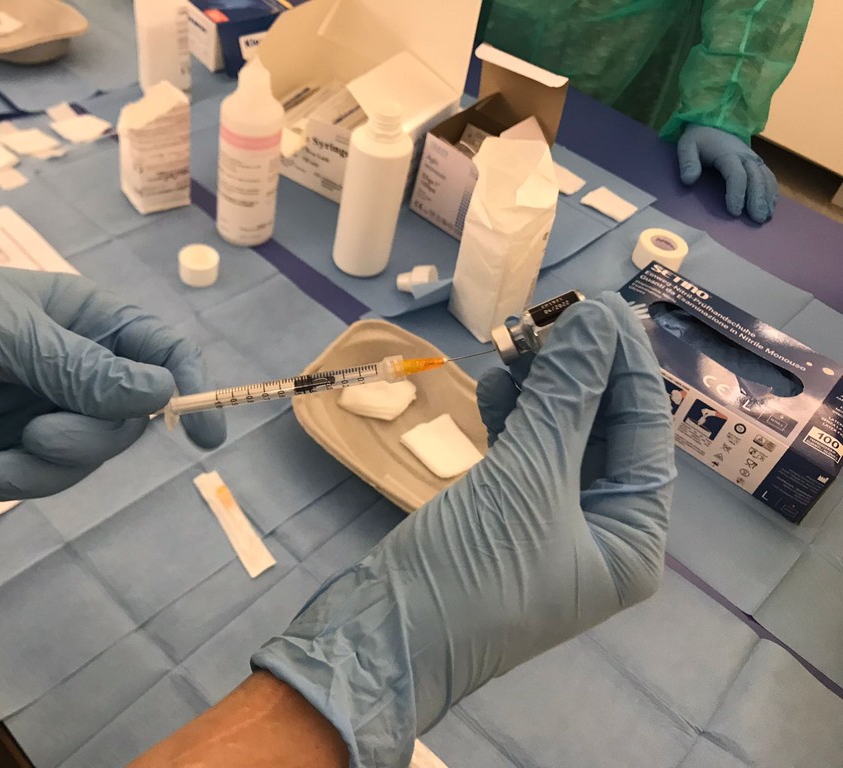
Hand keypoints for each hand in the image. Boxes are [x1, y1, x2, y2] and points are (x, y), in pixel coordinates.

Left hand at [0, 238, 225, 500]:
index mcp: (86, 319)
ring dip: (40, 471)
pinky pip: (35, 478)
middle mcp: (73, 364)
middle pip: (123, 421)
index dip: (190, 388)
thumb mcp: (7, 333)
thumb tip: (162, 394)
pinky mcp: (5, 443)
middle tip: (36, 437)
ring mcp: (40, 406)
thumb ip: (82, 369)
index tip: (204, 435)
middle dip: (86, 441)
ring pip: (82, 459)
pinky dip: (6, 482)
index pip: (160, 352)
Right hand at [252, 293, 674, 767]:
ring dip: (539, 390)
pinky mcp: (504, 517)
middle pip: (603, 432)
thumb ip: (567, 396)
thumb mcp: (527, 477)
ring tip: (512, 345)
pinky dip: (511, 418)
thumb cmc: (472, 570)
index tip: (606, 307)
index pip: (645, 434)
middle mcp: (600, 532)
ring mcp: (549, 525)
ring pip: (558, 438)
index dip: (627, 367)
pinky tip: (494, 387)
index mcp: (631, 539)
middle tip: (551, 316)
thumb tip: (598, 322)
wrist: (381, 638)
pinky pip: (523, 454)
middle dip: (577, 375)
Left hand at [677, 124, 777, 222]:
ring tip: (766, 216)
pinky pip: (769, 176)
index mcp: (729, 153)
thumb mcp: (687, 146)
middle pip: (756, 179)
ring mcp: (754, 159)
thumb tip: (689, 181)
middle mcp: (746, 156)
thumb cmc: (699, 139)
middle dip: (758, 199)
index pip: (737, 175)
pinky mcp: (757, 162)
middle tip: (757, 219)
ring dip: (768, 197)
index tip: (734, 212)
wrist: (713, 123)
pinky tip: (771, 206)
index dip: (737, 194)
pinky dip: (772, 191)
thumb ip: (687, 162)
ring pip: (766, 178)